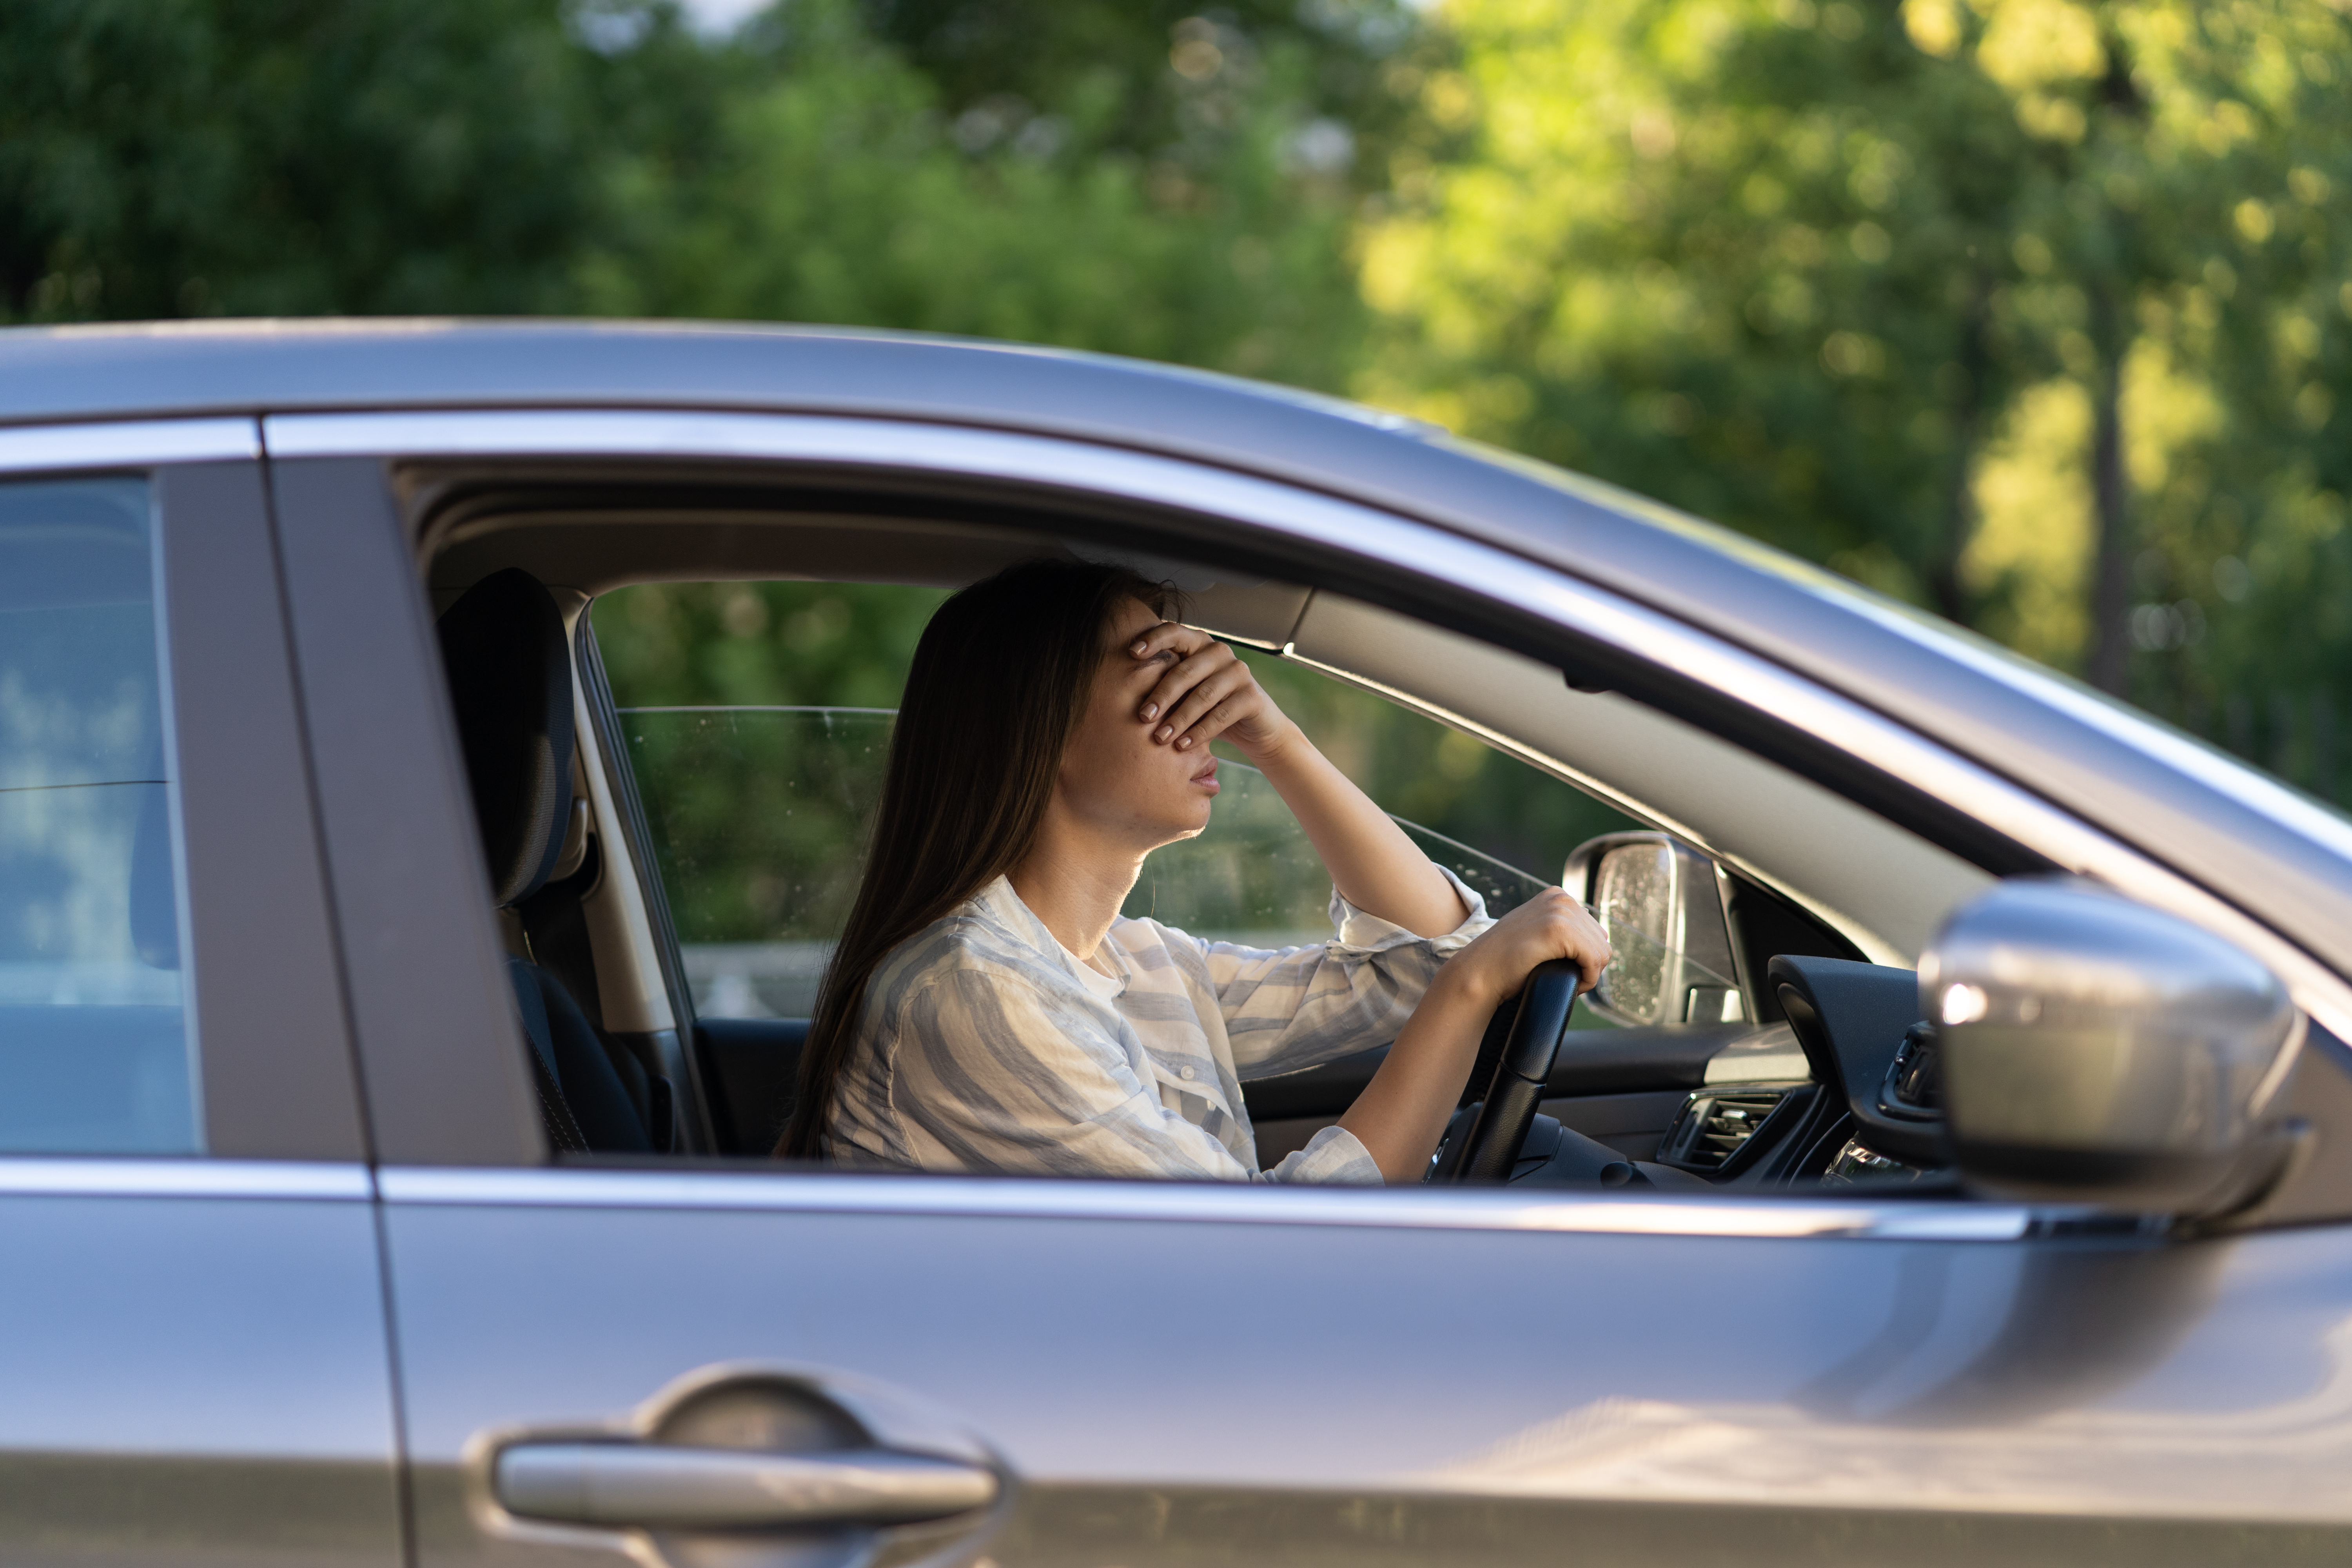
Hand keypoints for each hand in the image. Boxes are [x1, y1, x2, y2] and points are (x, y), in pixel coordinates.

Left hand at [1128, 622, 1295, 761]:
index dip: (1153, 640)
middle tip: (1142, 717)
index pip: (1174, 632)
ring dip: (1178, 719)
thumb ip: (1165, 681)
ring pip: (1202, 695)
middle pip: (1185, 671)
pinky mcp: (1252, 696)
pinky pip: (1221, 715)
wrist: (1254, 728)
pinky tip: (1183, 745)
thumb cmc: (1208, 706)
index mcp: (1199, 643)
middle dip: (1161, 696)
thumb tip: (1120, 687)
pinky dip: (1200, 732)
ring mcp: (1239, 672)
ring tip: (1161, 738)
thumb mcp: (1185, 690)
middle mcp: (1220, 652)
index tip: (1131, 653)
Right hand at [1448, 887, 1612, 1009]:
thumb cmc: (1506, 961)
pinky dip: (1588, 979)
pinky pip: (1594, 960)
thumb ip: (1559, 926)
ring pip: (1601, 952)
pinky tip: (1573, 985)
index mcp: (1557, 895)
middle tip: (1568, 979)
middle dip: (1589, 965)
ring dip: (1589, 974)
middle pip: (1602, 940)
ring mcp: (1559, 911)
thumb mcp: (1535, 932)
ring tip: (1568, 982)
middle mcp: (1561, 898)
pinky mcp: (1558, 930)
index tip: (1567, 970)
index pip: (1595, 931)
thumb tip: (1597, 937)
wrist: (1480, 972)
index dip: (1586, 956)